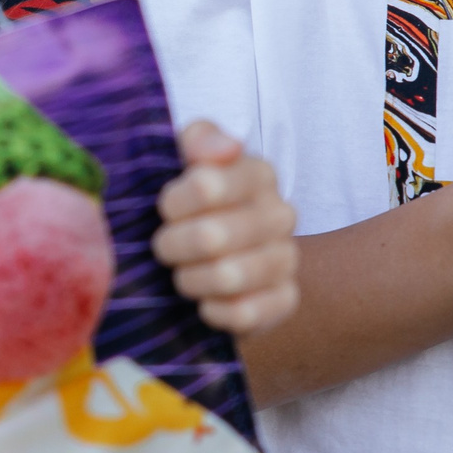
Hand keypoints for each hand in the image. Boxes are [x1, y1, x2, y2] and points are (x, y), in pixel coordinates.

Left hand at [153, 120, 300, 334]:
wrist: (222, 253)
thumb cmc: (193, 200)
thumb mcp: (187, 157)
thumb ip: (199, 139)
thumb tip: (224, 149)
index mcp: (257, 173)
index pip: (206, 185)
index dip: (173, 204)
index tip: (166, 210)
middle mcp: (281, 214)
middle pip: (211, 237)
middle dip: (173, 246)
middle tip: (165, 246)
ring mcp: (287, 258)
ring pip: (227, 277)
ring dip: (190, 279)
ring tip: (184, 272)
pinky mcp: (285, 299)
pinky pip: (244, 313)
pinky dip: (213, 310)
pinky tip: (205, 300)